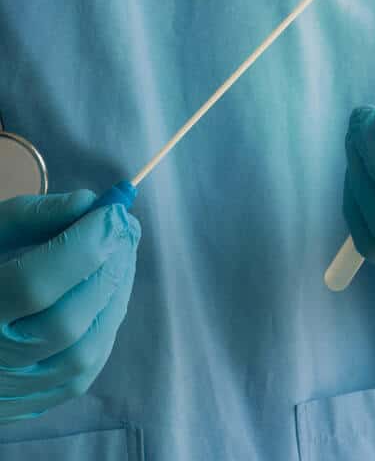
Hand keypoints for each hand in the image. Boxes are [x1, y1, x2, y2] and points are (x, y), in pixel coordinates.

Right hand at [0, 187, 139, 422]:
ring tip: (122, 254)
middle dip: (108, 268)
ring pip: (83, 354)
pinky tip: (108, 290)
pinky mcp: (25, 406)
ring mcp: (6, 393)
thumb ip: (29, 217)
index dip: (84, 245)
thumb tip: (91, 203)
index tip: (114, 211)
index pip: (33, 284)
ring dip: (115, 296)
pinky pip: (81, 373)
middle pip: (65, 322)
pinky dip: (105, 327)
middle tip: (126, 227)